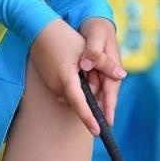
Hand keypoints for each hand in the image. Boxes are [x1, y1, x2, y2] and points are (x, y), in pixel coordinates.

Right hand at [32, 17, 122, 135]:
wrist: (37, 28)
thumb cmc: (63, 37)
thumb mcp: (86, 48)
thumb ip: (104, 64)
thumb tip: (122, 75)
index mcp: (66, 79)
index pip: (80, 104)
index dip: (89, 118)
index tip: (98, 131)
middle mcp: (57, 86)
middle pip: (80, 99)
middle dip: (92, 92)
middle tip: (94, 71)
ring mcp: (51, 84)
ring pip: (74, 94)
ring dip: (84, 87)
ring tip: (85, 65)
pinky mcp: (49, 81)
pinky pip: (67, 89)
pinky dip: (76, 84)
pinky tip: (77, 67)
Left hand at [77, 17, 125, 126]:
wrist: (94, 19)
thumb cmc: (96, 28)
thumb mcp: (95, 37)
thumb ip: (93, 51)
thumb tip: (89, 65)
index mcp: (112, 66)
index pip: (112, 90)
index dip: (109, 107)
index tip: (106, 122)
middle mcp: (108, 71)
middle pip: (104, 95)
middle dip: (99, 109)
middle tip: (94, 125)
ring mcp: (101, 70)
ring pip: (96, 91)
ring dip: (91, 102)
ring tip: (83, 115)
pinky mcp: (93, 69)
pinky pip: (89, 84)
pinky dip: (84, 91)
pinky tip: (74, 98)